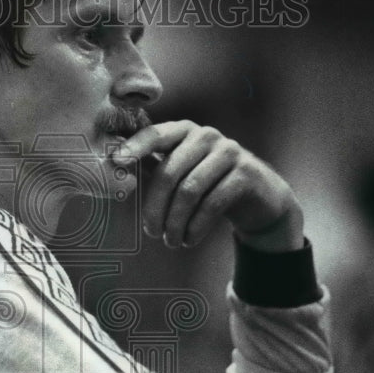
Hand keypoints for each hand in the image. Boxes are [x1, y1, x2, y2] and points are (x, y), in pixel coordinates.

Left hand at [111, 121, 304, 251]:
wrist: (258, 197)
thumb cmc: (208, 184)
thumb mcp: (181, 172)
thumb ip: (153, 166)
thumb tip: (115, 167)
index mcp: (184, 131)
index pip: (155, 134)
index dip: (135, 146)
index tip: (115, 161)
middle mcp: (206, 136)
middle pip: (169, 172)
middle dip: (156, 208)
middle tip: (151, 233)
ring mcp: (229, 152)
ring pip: (190, 191)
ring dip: (176, 222)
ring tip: (171, 241)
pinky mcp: (245, 173)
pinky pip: (212, 203)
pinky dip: (196, 227)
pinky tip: (190, 240)